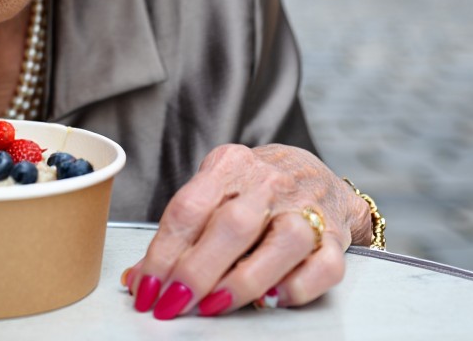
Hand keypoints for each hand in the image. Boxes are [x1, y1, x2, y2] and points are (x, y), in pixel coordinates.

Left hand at [124, 144, 369, 319]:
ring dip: (243, 281)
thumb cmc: (252, 191)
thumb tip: (137, 280)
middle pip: (233, 225)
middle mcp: (270, 182)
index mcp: (230, 165)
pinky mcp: (335, 238)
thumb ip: (178, 236)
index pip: (189, 208)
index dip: (163, 253)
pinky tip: (269, 300)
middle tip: (172, 304)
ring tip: (213, 306)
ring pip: (284, 244)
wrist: (315, 178)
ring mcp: (308, 209)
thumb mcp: (211, 195)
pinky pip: (323, 267)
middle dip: (196, 271)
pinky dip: (296, 288)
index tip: (146, 289)